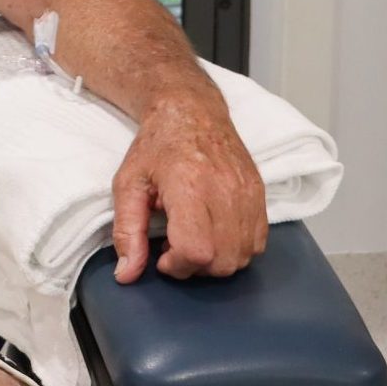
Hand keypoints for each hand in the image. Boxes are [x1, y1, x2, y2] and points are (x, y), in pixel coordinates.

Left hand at [109, 93, 266, 281]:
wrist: (192, 111)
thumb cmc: (156, 146)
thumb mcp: (128, 185)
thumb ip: (126, 231)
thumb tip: (126, 275)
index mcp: (189, 187)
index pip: (196, 251)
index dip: (177, 265)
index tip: (162, 253)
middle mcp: (225, 190)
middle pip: (223, 260)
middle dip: (195, 266)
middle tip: (176, 244)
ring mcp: (248, 192)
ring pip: (243, 255)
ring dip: (217, 260)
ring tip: (195, 236)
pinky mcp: (260, 193)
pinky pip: (258, 241)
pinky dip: (237, 248)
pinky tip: (215, 232)